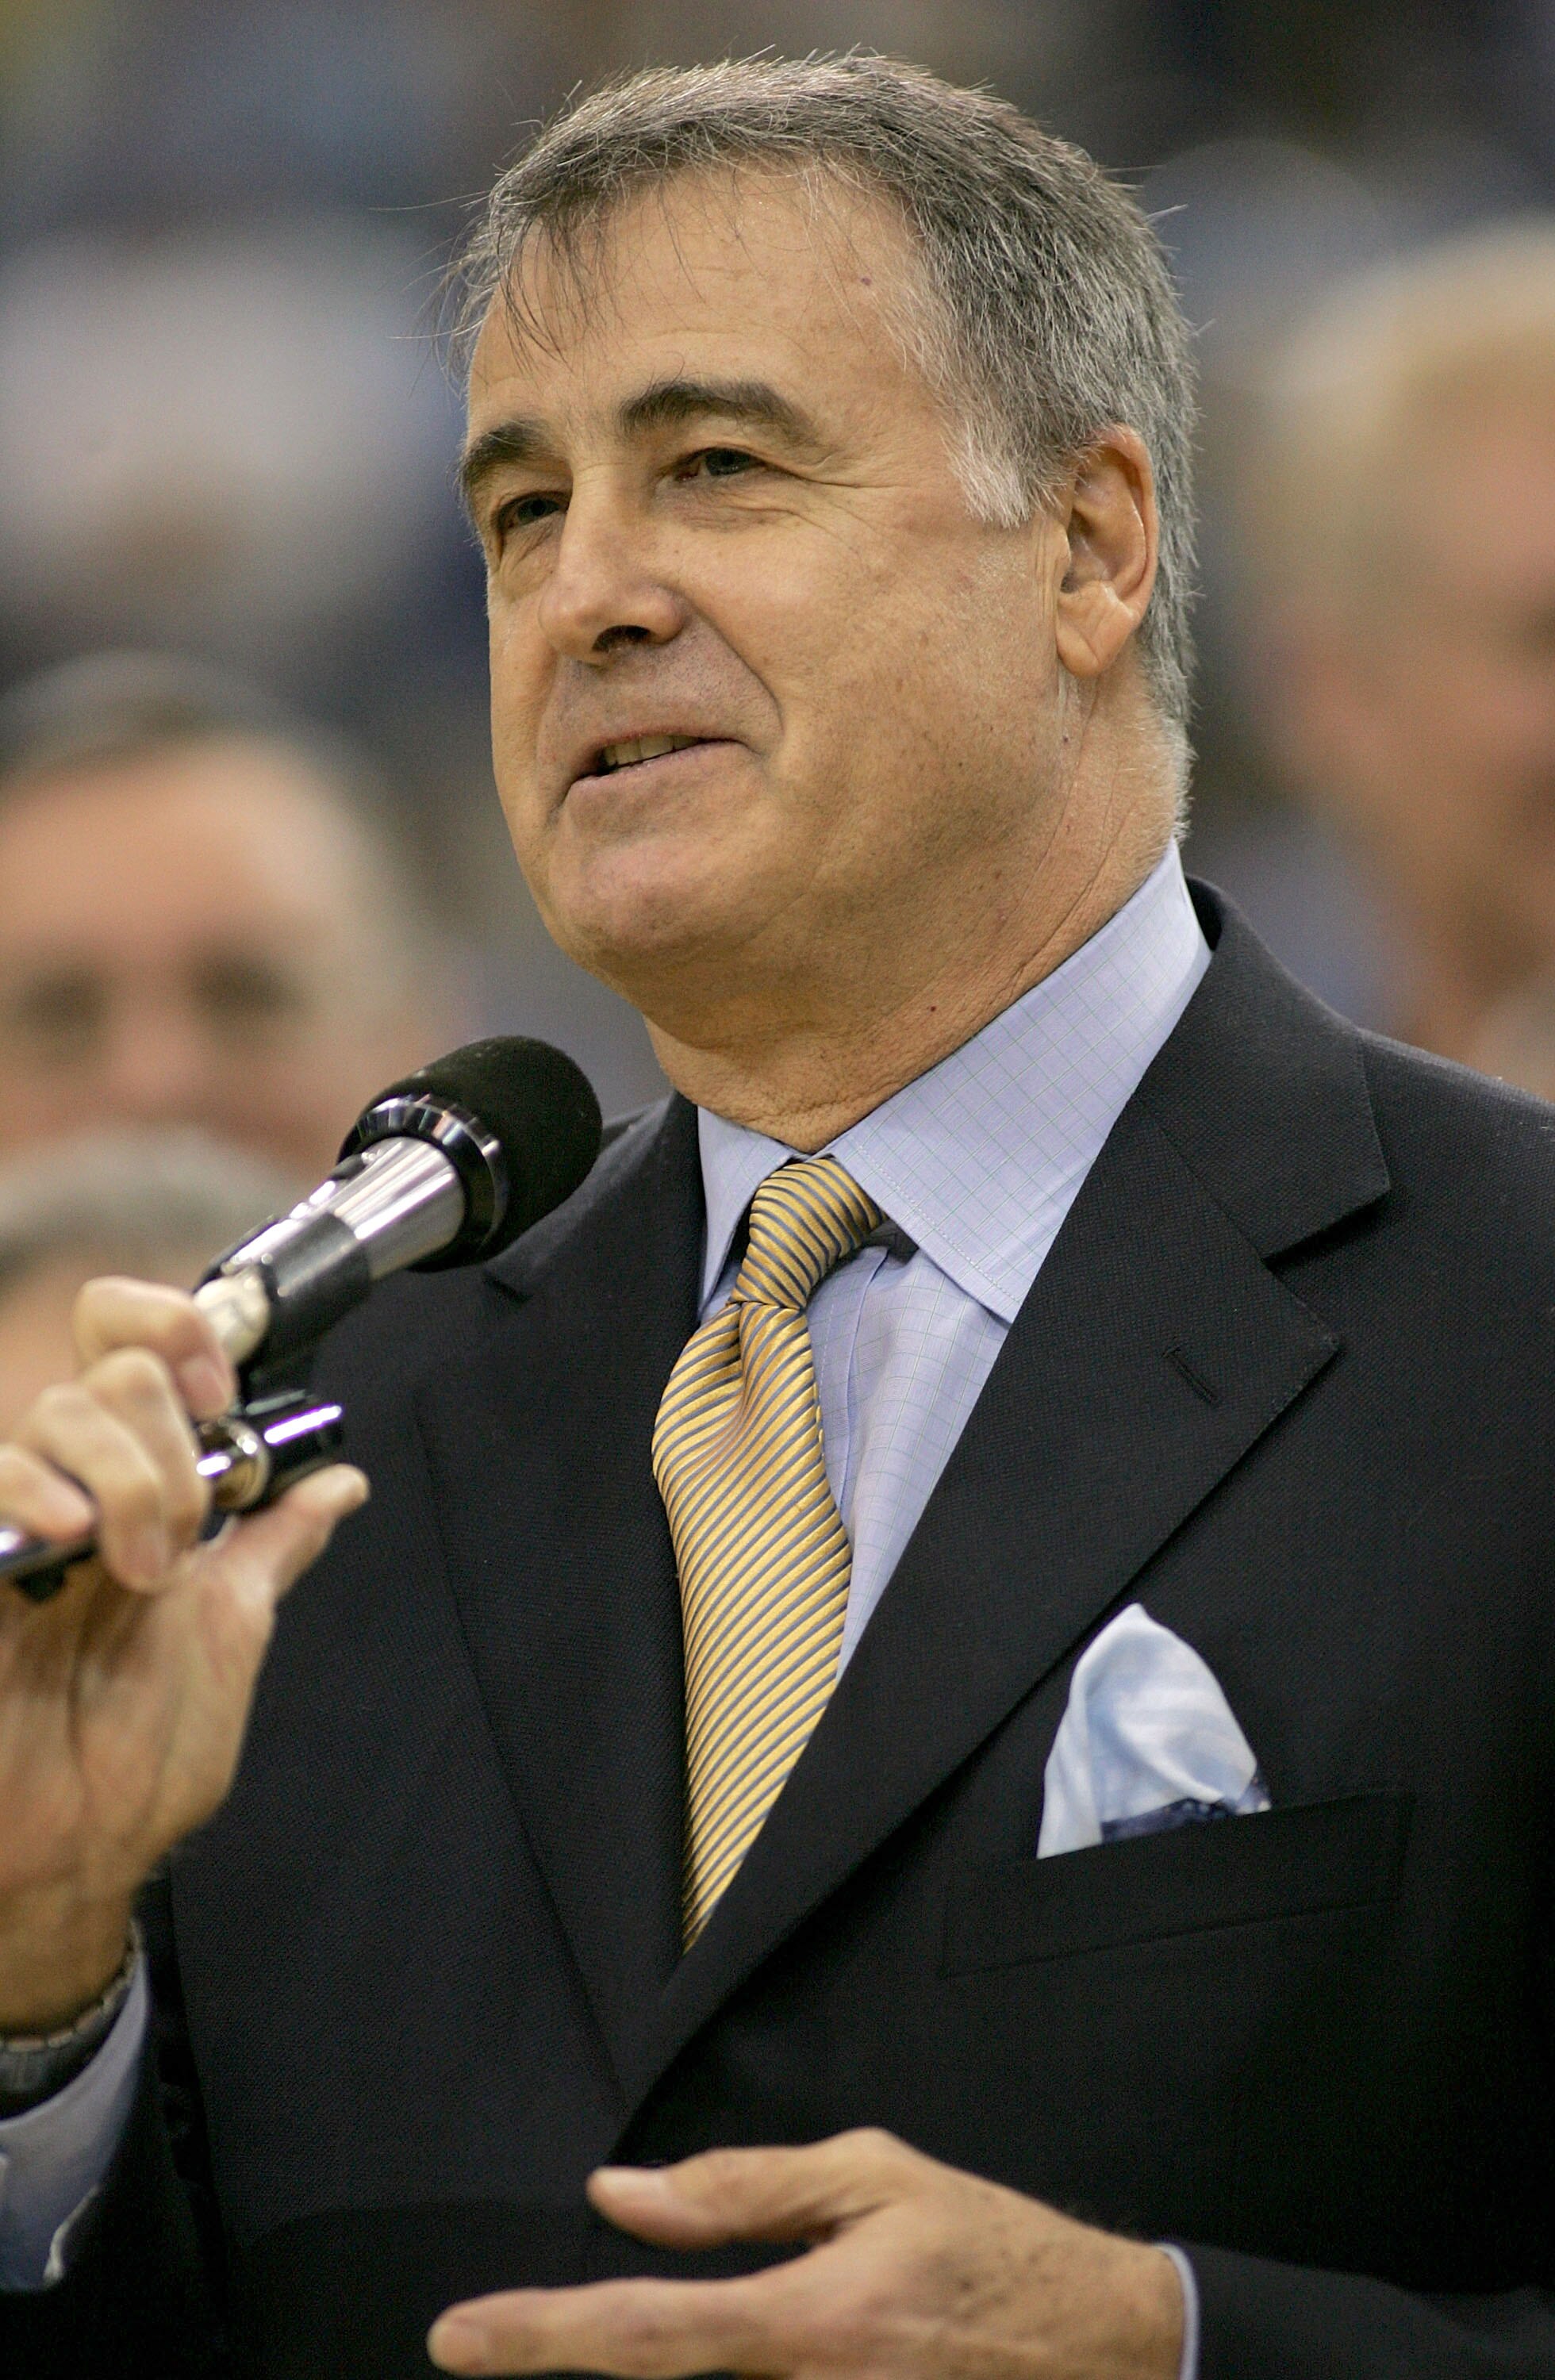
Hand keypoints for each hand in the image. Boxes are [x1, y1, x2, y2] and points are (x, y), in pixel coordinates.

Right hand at [0, 1276, 366, 2031]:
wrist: (73, 1855)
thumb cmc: (136, 1759)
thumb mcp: (229, 1631)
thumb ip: (273, 1546)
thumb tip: (339, 1483)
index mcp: (132, 1489)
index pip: (132, 1343)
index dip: (179, 1332)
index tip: (221, 1393)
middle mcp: (66, 1488)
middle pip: (116, 1371)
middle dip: (176, 1448)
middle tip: (182, 1546)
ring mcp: (8, 1523)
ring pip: (59, 1410)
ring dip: (130, 1480)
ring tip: (138, 1569)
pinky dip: (33, 1487)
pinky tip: (70, 1533)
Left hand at [428, 2129, 1183, 2378]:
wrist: (1110, 2350)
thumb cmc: (993, 2251)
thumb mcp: (875, 2178)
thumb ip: (743, 2188)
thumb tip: (622, 2194)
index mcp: (813, 2323)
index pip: (647, 2334)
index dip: (539, 2340)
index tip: (456, 2339)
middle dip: (597, 2363)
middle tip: (548, 2338)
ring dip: (684, 2375)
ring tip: (677, 2337)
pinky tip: (751, 2350)